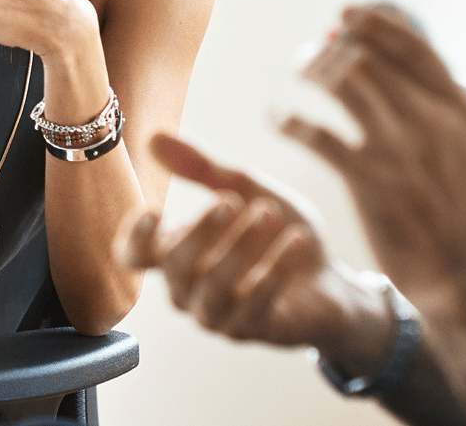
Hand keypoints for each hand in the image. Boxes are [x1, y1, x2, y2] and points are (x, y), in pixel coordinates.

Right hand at [123, 133, 395, 365]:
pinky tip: (296, 240)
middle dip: (200, 231)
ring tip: (268, 214)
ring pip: (211, 287)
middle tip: (230, 200)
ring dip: (239, 248)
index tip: (154, 210)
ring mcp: (217, 314)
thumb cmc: (277, 231)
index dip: (136, 238)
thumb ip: (201, 168)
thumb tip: (155, 137)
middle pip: (172, 266)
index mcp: (177, 254)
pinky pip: (253, 304)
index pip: (135, 256)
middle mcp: (188, 288)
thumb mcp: (244, 189)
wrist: (331, 279)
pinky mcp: (252, 329)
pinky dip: (275, 269)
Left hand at [283, 5, 465, 308]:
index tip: (344, 13)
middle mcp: (434, 122)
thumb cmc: (464, 214)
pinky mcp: (369, 181)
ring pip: (342, 83)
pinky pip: (316, 134)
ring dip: (311, 69)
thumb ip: (444, 108)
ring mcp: (402, 151)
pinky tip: (277, 119)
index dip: (374, 23)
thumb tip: (404, 61)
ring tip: (296, 72)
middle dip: (333, 48)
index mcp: (463, 112)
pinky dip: (290, 120)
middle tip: (310, 51)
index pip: (414, 46)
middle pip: (370, 58)